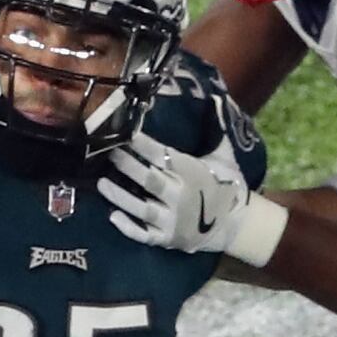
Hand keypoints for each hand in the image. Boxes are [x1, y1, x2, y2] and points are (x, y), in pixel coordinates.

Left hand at [98, 131, 277, 261]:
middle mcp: (180, 196)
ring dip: (120, 196)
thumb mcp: (224, 156)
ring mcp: (172, 220)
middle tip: (107, 153)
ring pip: (142, 208)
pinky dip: (128, 228)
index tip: (126, 134)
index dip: (143, 145)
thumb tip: (214, 97)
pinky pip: (144, 235)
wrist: (235, 224)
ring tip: (100, 183)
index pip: (163, 155)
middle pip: (149, 180)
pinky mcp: (167, 238)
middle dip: (127, 166)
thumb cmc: (225, 185)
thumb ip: (216, 129)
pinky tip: (113, 217)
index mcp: (192, 172)